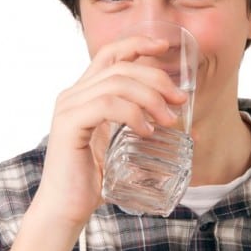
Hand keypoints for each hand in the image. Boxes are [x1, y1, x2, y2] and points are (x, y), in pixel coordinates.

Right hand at [34, 36, 187, 223]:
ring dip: (150, 98)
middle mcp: (73, 94)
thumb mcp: (121, 146)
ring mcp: (69, 107)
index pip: (110, 54)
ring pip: (116, 83)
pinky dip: (132, 114)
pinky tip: (145, 131)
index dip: (137, 43)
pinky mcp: (69, 124)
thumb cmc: (94, 179)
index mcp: (84, 93)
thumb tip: (185, 128)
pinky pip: (106, 105)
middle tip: (179, 101)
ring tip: (168, 121)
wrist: (65, 208)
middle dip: (156, 78)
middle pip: (120, 67)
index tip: (164, 46)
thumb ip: (141, 129)